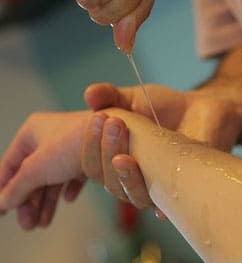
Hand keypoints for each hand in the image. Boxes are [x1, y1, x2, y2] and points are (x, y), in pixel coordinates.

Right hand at [0, 111, 88, 229]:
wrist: (114, 135)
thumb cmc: (72, 144)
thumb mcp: (37, 168)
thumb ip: (17, 188)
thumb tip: (3, 203)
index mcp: (33, 132)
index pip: (10, 164)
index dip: (4, 188)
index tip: (2, 211)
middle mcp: (50, 137)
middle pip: (32, 174)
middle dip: (29, 201)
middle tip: (29, 225)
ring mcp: (70, 146)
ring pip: (52, 177)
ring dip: (47, 200)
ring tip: (43, 223)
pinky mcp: (87, 153)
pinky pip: (72, 174)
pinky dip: (68, 188)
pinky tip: (68, 200)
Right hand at [81, 81, 241, 214]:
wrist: (202, 107)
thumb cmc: (165, 106)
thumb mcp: (134, 97)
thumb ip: (110, 95)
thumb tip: (89, 94)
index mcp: (118, 158)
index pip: (94, 165)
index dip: (91, 145)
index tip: (99, 117)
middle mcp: (134, 176)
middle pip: (110, 183)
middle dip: (107, 153)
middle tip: (115, 123)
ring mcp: (158, 186)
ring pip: (133, 196)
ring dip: (125, 176)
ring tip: (125, 154)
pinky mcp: (182, 189)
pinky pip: (166, 206)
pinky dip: (159, 204)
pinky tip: (155, 193)